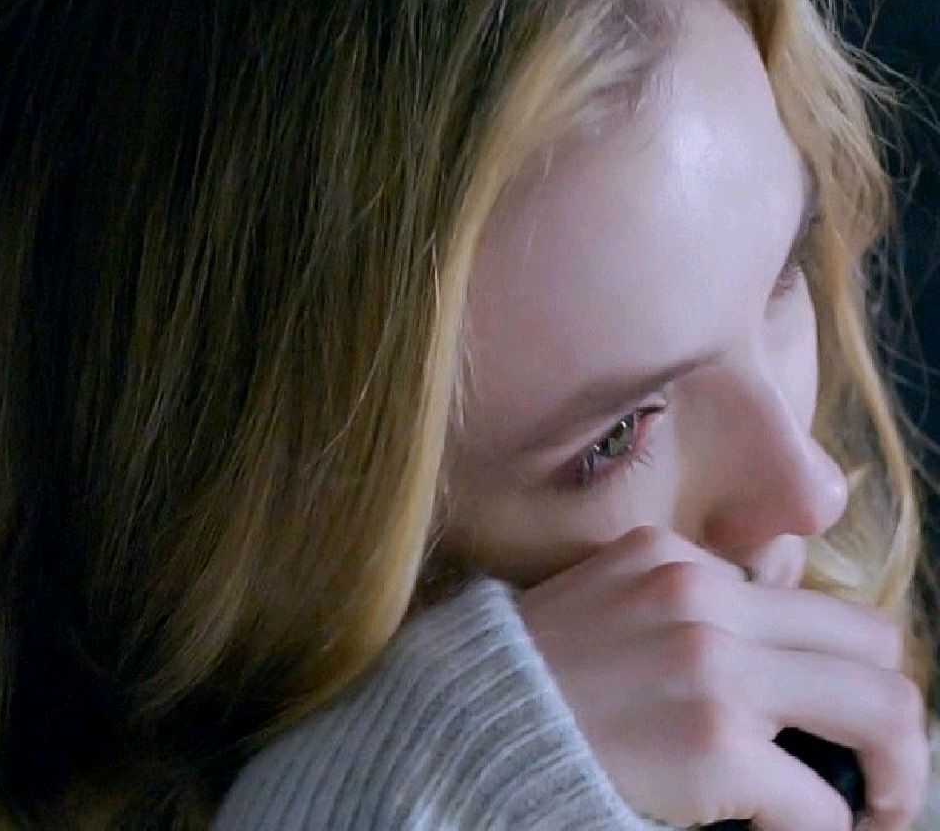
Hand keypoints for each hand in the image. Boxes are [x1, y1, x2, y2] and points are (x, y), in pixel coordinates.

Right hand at [517, 525, 929, 829]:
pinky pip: (819, 802)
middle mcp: (703, 597)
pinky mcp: (712, 746)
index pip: (806, 600)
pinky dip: (819, 829)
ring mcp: (712, 667)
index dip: (831, 663)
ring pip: (883, 710)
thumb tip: (777, 611)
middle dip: (892, 711)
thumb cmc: (539, 672)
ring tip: (879, 806)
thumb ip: (690, 593)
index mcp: (676, 558)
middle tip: (880, 765)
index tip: (824, 711)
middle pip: (871, 640)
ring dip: (896, 771)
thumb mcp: (609, 597)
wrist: (464, 724)